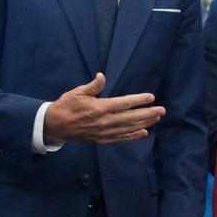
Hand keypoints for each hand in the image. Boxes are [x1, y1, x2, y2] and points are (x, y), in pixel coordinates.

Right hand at [43, 73, 164, 143]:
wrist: (55, 125)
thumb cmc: (66, 105)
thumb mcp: (77, 92)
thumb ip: (93, 86)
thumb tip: (102, 76)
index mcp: (99, 107)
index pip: (124, 103)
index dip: (139, 100)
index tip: (151, 97)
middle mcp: (104, 121)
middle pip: (131, 117)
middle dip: (148, 113)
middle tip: (162, 110)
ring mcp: (104, 132)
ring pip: (128, 129)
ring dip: (144, 123)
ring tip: (156, 119)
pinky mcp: (101, 140)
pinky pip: (120, 139)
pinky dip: (132, 136)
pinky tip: (142, 132)